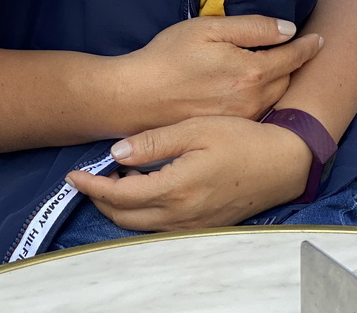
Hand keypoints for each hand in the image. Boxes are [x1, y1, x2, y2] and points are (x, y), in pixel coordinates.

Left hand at [67, 116, 311, 230]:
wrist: (284, 162)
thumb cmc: (242, 139)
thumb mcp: (196, 129)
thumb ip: (155, 142)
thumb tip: (116, 151)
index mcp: (175, 189)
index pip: (119, 195)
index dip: (92, 186)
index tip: (73, 174)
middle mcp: (180, 215)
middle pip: (125, 217)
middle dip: (101, 199)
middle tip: (90, 176)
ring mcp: (193, 225)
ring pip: (141, 225)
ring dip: (122, 206)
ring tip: (118, 176)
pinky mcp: (204, 225)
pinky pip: (162, 226)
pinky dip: (144, 211)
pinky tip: (148, 185)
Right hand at [113, 16, 321, 132]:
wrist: (136, 97)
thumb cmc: (169, 57)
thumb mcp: (209, 29)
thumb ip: (252, 27)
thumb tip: (288, 28)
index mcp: (252, 72)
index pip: (293, 58)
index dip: (308, 47)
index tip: (320, 39)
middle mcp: (253, 101)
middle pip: (287, 81)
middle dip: (295, 65)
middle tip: (299, 51)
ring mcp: (241, 120)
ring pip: (273, 99)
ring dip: (280, 84)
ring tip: (279, 69)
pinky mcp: (227, 130)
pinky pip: (256, 113)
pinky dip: (262, 99)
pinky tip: (252, 91)